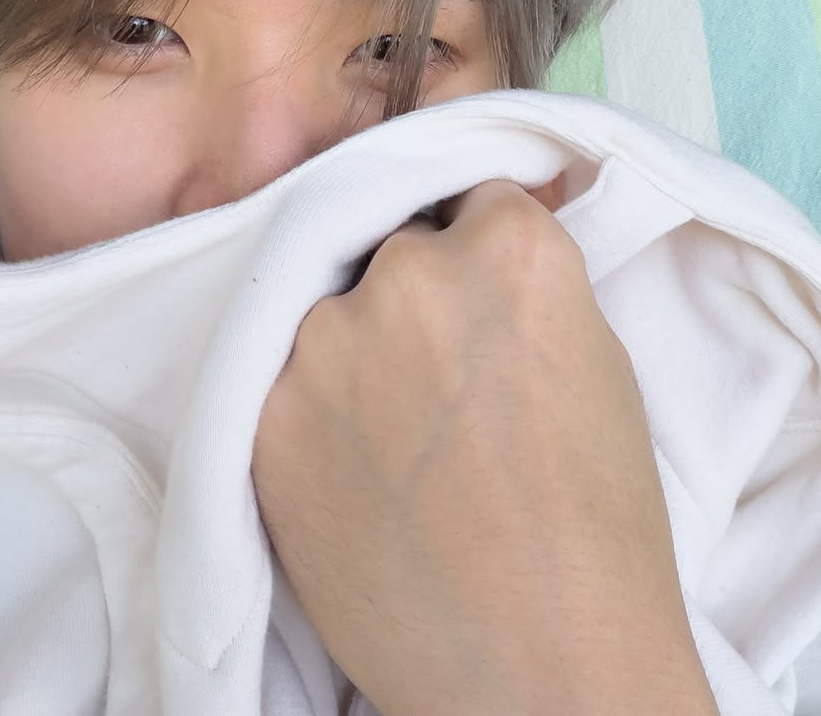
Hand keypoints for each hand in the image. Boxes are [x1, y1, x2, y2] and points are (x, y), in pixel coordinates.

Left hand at [252, 181, 717, 715]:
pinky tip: (357, 474)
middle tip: (439, 379)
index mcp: (508, 248)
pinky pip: (284, 379)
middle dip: (414, 295)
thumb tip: (483, 237)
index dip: (476, 249)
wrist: (537, 665)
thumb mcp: (596, 363)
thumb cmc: (596, 528)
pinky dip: (315, 412)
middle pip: (395, 250)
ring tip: (398, 442)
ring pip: (330, 312)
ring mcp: (327, 340)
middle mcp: (409, 272)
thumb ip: (527, 282)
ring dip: (356, 352)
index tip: (476, 297)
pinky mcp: (267, 412)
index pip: (471, 198)